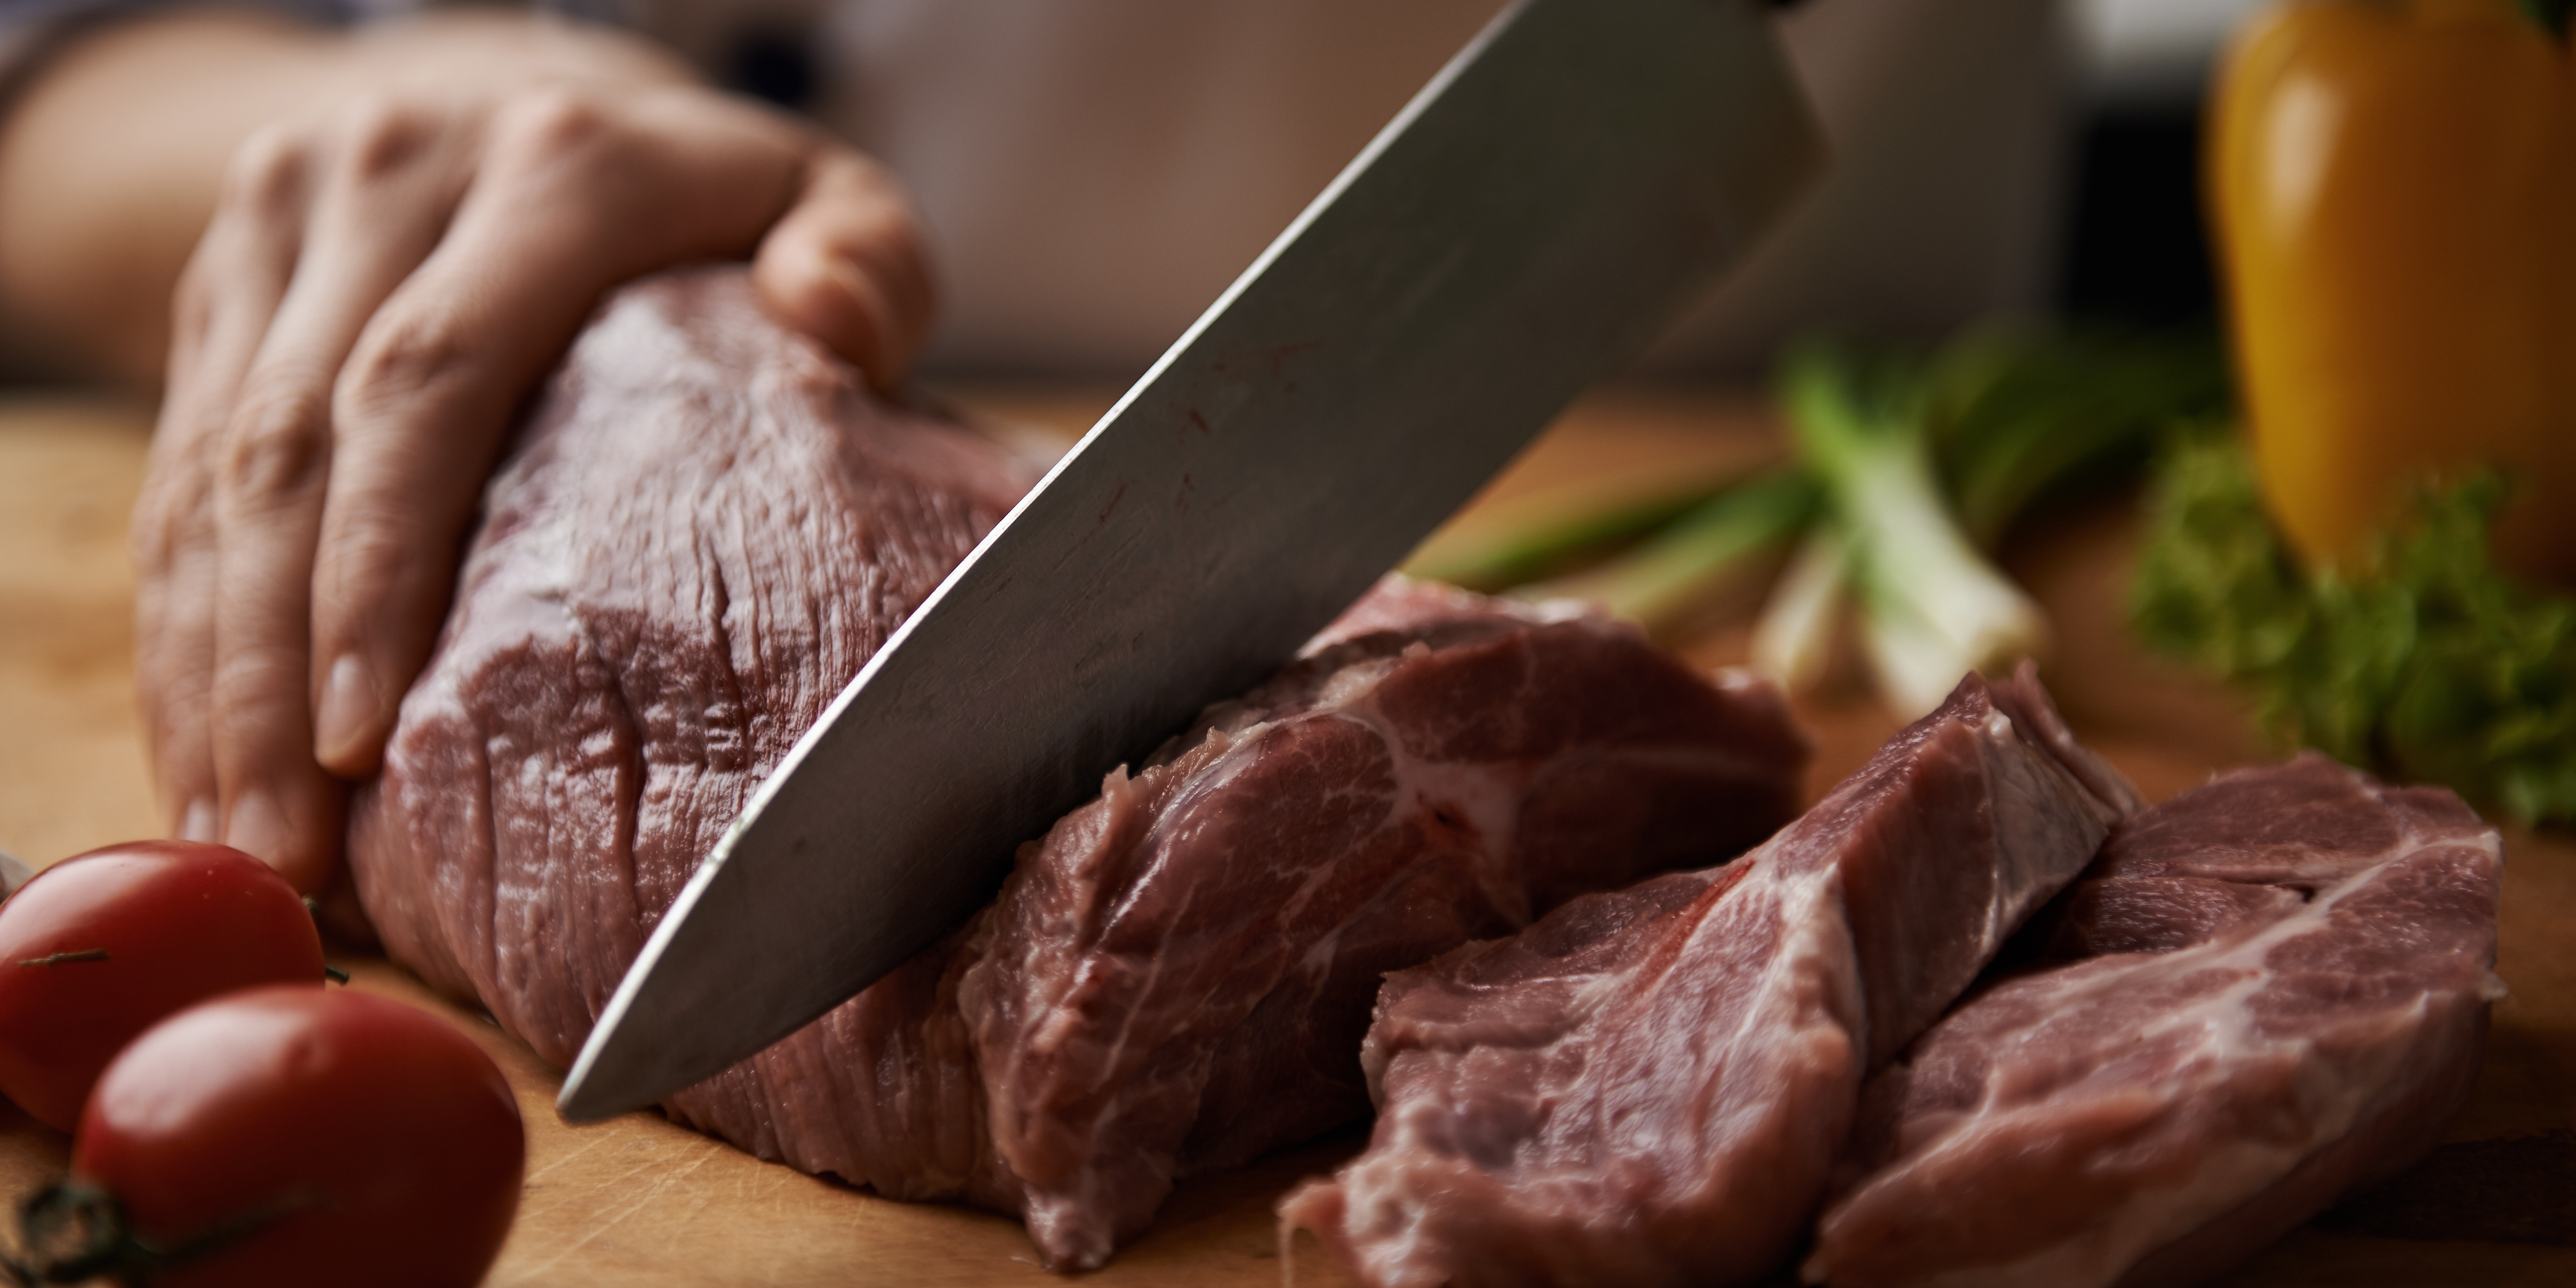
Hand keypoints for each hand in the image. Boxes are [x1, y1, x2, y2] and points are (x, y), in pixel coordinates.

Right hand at [125, 22, 932, 891]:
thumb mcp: (820, 197)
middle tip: (291, 846)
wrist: (533, 90)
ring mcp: (288, 224)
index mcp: (554, 166)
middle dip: (270, 667)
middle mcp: (395, 178)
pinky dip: (186, 623)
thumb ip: (868, 257)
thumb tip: (830, 316)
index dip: (380, 562)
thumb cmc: (708, 198)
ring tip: (246, 839)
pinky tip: (212, 750)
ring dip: (209, 672)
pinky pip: (175, 473)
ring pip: (206, 472)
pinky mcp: (223, 282)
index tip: (364, 731)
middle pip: (292, 445)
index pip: (428, 379)